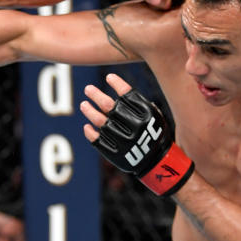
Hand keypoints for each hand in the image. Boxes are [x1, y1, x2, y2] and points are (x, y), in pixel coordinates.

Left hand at [81, 73, 193, 195]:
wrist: (156, 162)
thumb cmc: (153, 133)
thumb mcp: (154, 116)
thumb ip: (139, 102)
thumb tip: (116, 83)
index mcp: (146, 116)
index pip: (128, 95)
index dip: (118, 84)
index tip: (109, 77)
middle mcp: (134, 127)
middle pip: (110, 106)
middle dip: (97, 95)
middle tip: (88, 89)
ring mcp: (123, 141)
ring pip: (100, 121)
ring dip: (89, 111)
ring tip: (83, 104)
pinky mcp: (115, 154)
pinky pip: (97, 141)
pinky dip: (90, 132)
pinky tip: (87, 125)